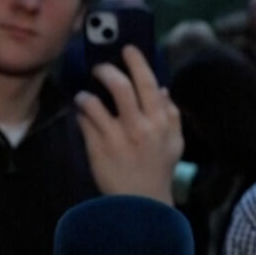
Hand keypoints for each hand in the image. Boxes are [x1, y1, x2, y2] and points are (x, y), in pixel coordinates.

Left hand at [76, 44, 182, 203]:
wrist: (141, 205)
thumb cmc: (158, 170)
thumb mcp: (174, 143)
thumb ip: (171, 115)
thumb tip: (163, 89)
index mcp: (160, 122)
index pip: (148, 83)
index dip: (137, 62)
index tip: (127, 49)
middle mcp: (139, 127)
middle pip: (120, 86)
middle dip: (106, 70)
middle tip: (98, 68)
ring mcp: (116, 138)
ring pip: (95, 102)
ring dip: (86, 94)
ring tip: (85, 95)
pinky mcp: (97, 149)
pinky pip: (84, 122)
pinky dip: (81, 114)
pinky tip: (82, 115)